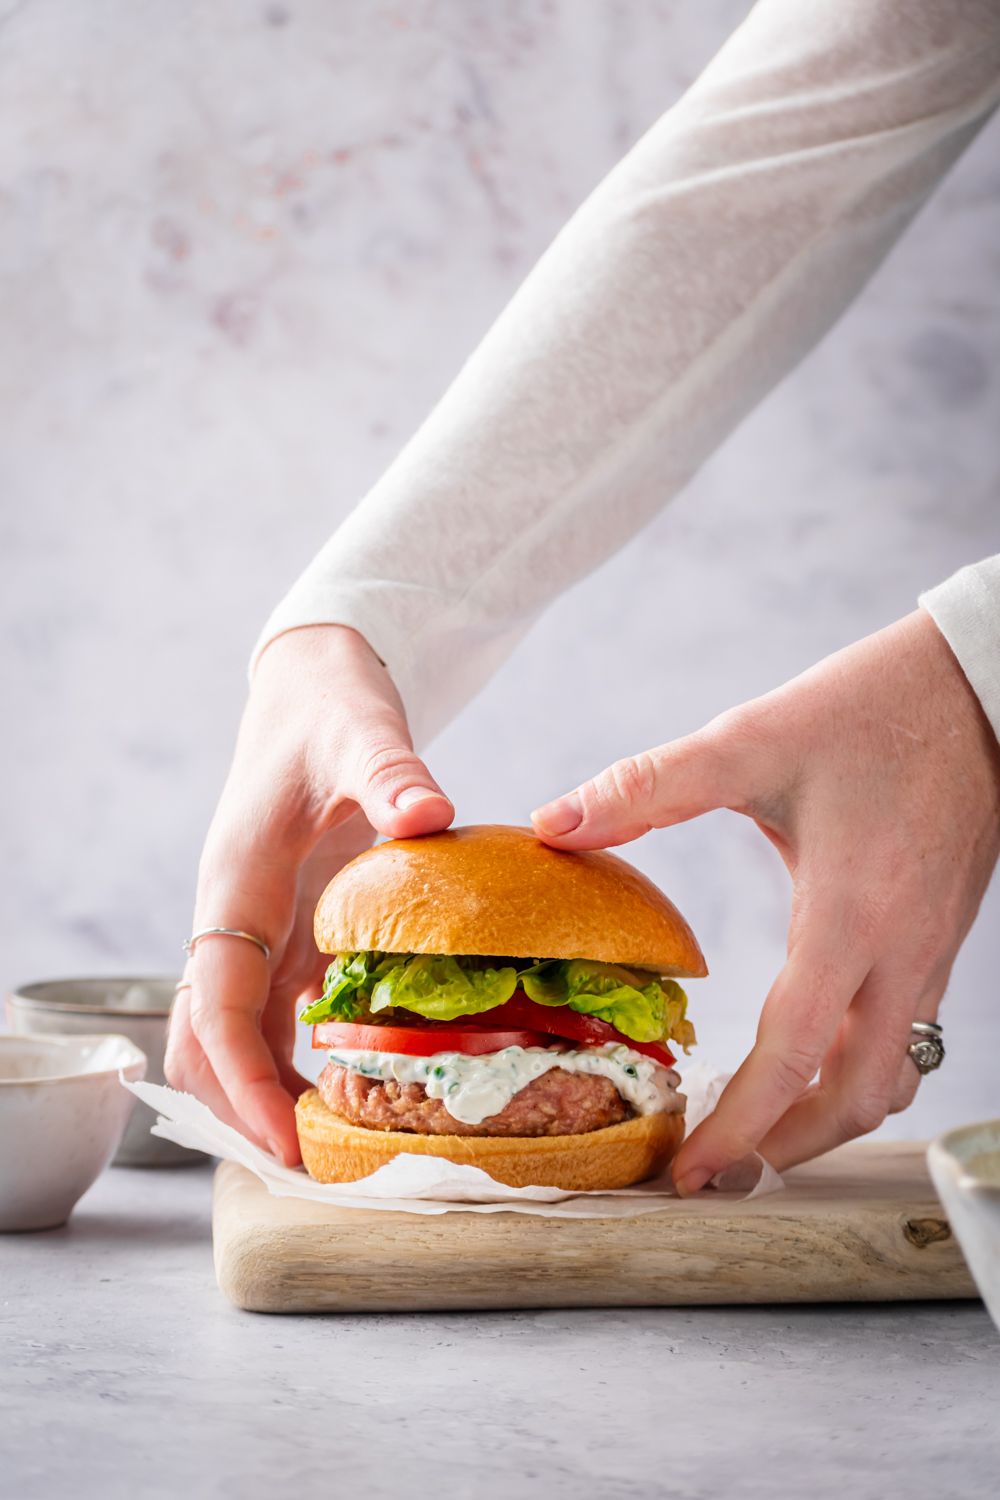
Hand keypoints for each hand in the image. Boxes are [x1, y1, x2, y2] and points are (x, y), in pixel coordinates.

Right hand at [165, 625, 453, 1163]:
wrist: (311, 692)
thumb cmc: (329, 709)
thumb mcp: (361, 731)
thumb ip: (390, 771)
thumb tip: (430, 813)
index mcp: (235, 882)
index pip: (214, 1002)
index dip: (243, 1079)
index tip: (286, 1139)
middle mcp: (231, 919)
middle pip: (204, 1043)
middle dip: (242, 1113)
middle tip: (314, 1174)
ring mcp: (252, 932)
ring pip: (230, 1041)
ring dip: (263, 1099)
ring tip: (332, 1156)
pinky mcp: (281, 936)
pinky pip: (269, 1020)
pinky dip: (292, 1066)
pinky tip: (349, 1096)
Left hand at [531, 610, 999, 1190]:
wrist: (975, 689)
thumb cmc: (867, 711)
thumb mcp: (751, 741)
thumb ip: (649, 786)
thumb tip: (553, 824)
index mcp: (850, 914)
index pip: (794, 1055)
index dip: (737, 1126)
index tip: (686, 1172)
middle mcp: (901, 952)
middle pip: (852, 1096)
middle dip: (782, 1149)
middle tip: (713, 1173)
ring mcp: (931, 951)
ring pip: (890, 1076)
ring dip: (824, 1120)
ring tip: (756, 1136)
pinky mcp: (941, 938)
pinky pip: (908, 1037)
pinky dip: (857, 1074)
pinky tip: (813, 1062)